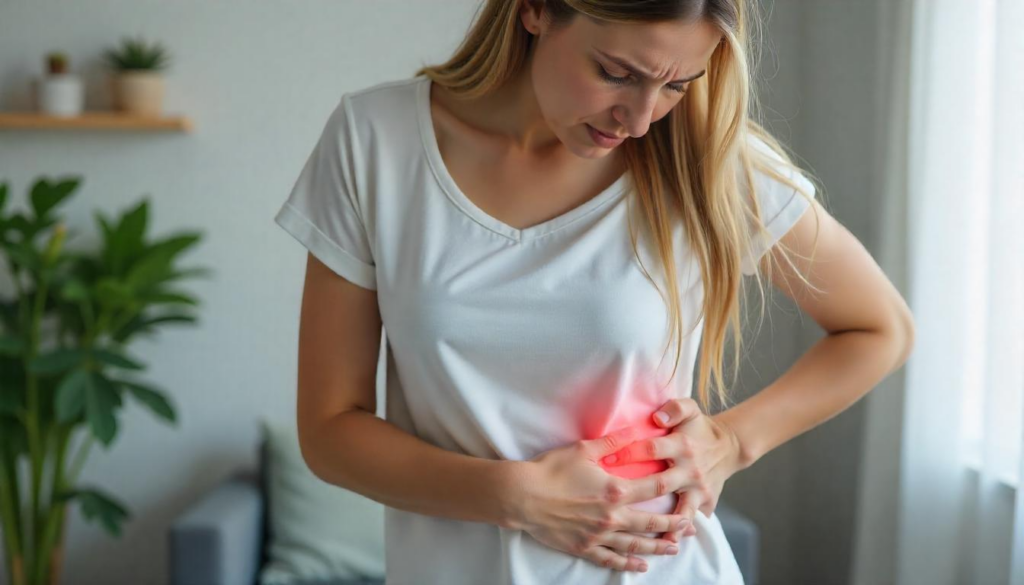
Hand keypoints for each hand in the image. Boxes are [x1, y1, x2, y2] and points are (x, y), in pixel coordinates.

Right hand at [509, 426, 691, 573]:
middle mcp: (612, 516)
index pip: (653, 491)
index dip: (672, 489)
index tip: (686, 490)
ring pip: (635, 544)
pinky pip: (611, 559)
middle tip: (692, 527)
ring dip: (657, 547)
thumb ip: (612, 442)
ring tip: (675, 548)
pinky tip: (641, 566)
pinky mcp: (584, 547)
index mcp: (615, 490)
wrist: (522, 496)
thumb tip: (633, 431)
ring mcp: (599, 535)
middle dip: (674, 525)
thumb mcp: (583, 450)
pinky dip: (628, 563)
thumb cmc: (551, 470)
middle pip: (651, 523)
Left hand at [599, 398, 744, 543]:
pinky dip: (680, 532)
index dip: (629, 452)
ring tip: (647, 538)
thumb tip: (657, 417)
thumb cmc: (699, 428)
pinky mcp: (705, 502)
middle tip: (613, 501)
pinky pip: (691, 518)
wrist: (728, 448)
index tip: (608, 459)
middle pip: (660, 483)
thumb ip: (675, 408)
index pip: (651, 448)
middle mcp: (690, 469)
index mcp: (682, 445)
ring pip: (680, 510)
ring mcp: (698, 489)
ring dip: (665, 525)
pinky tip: (667, 544)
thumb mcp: (691, 409)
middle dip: (637, 491)